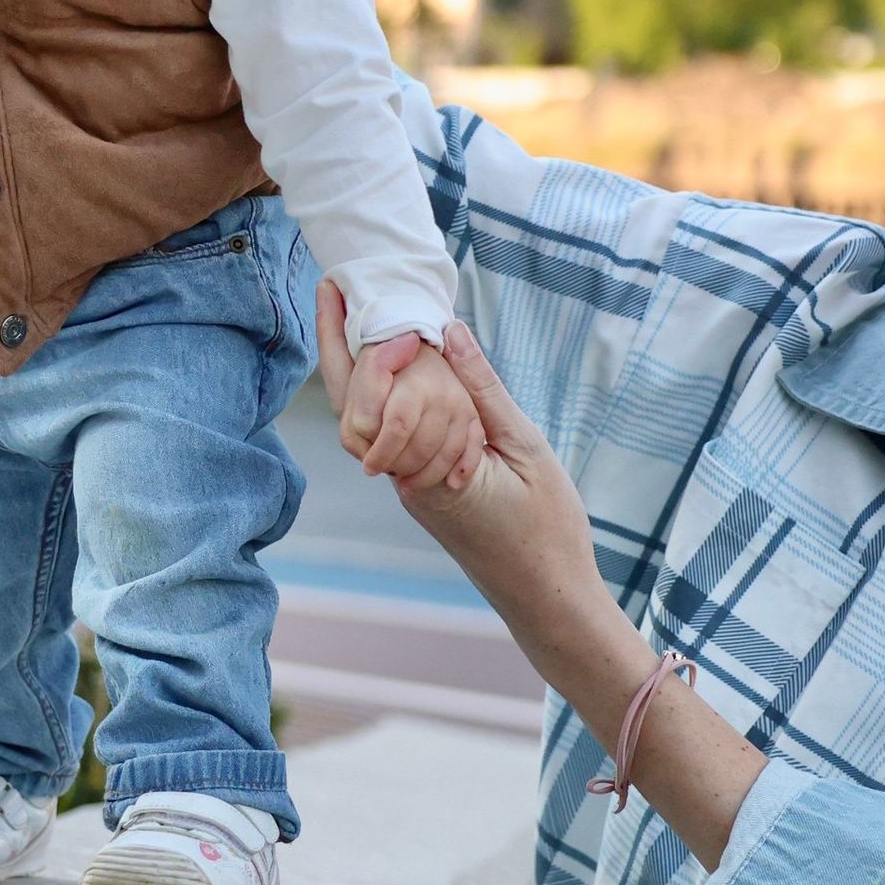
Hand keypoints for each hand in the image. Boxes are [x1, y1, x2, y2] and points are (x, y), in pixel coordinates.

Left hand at [314, 287, 767, 867]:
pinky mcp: (425, 492)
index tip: (335, 286)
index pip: (363, 391)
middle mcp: (401, 476)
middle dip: (343, 341)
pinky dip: (401, 394)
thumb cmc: (546, 530)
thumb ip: (480, 389)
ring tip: (371, 307)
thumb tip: (444, 330)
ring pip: (377, 419)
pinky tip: (411, 360)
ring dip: (374, 367)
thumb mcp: (522, 447)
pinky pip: (401, 435)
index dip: (344, 337)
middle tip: (336, 283)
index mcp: (418, 464)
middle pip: (355, 401)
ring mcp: (411, 487)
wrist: (549, 601)